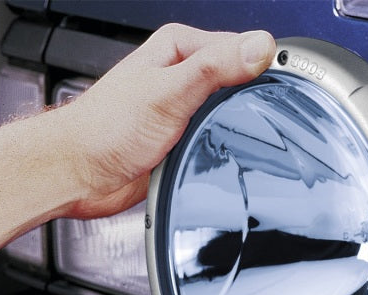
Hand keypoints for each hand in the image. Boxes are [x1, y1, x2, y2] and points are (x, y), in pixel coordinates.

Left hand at [63, 24, 275, 218]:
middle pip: (242, 79)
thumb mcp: (168, 92)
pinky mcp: (184, 136)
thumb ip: (215, 68)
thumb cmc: (104, 131)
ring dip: (241, 124)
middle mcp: (182, 73)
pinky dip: (228, 143)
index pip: (243, 47)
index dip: (266, 66)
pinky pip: (219, 135)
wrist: (80, 174)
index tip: (288, 84)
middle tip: (268, 116)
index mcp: (179, 48)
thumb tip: (260, 46)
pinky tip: (229, 151)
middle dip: (255, 98)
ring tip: (248, 134)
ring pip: (232, 109)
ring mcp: (185, 106)